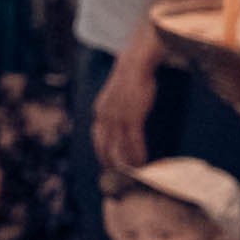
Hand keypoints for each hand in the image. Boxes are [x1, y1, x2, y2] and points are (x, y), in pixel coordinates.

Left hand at [93, 50, 156, 171]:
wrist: (134, 65)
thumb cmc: (130, 80)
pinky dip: (137, 153)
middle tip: (117, 174)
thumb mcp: (116, 97)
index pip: (97, 137)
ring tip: (134, 172)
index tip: (105, 163)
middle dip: (110, 161)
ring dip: (127, 161)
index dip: (101, 151)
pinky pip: (133, 141)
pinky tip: (142, 162)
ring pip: (119, 146)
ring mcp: (117, 117)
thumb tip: (120, 122)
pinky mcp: (131, 117)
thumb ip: (114, 110)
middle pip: (104, 145)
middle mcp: (104, 116)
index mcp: (99, 111)